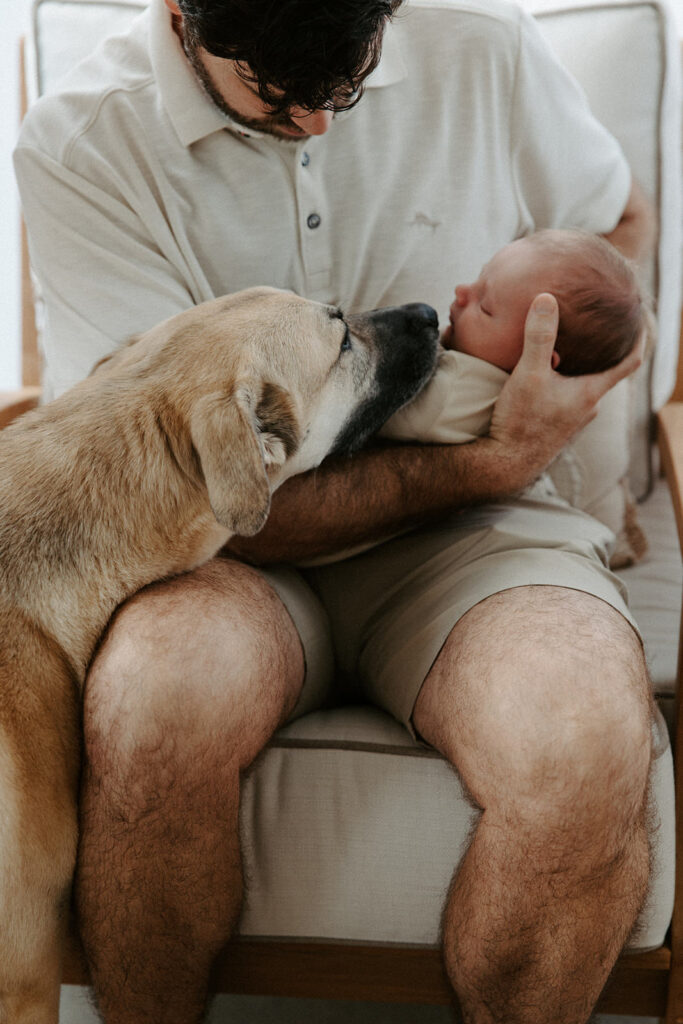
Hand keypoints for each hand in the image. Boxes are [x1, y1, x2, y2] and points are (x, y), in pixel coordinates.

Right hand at [489, 292, 642, 473]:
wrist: (505, 464)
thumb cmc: (521, 422)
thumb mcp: (528, 374)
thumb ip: (539, 336)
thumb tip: (546, 298)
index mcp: (590, 392)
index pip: (629, 362)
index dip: (640, 339)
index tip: (641, 321)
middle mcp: (587, 408)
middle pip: (603, 373)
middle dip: (600, 351)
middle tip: (592, 328)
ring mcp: (573, 421)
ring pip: (582, 388)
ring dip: (578, 369)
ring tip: (565, 350)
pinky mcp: (556, 429)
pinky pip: (566, 400)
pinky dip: (562, 385)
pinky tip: (544, 378)